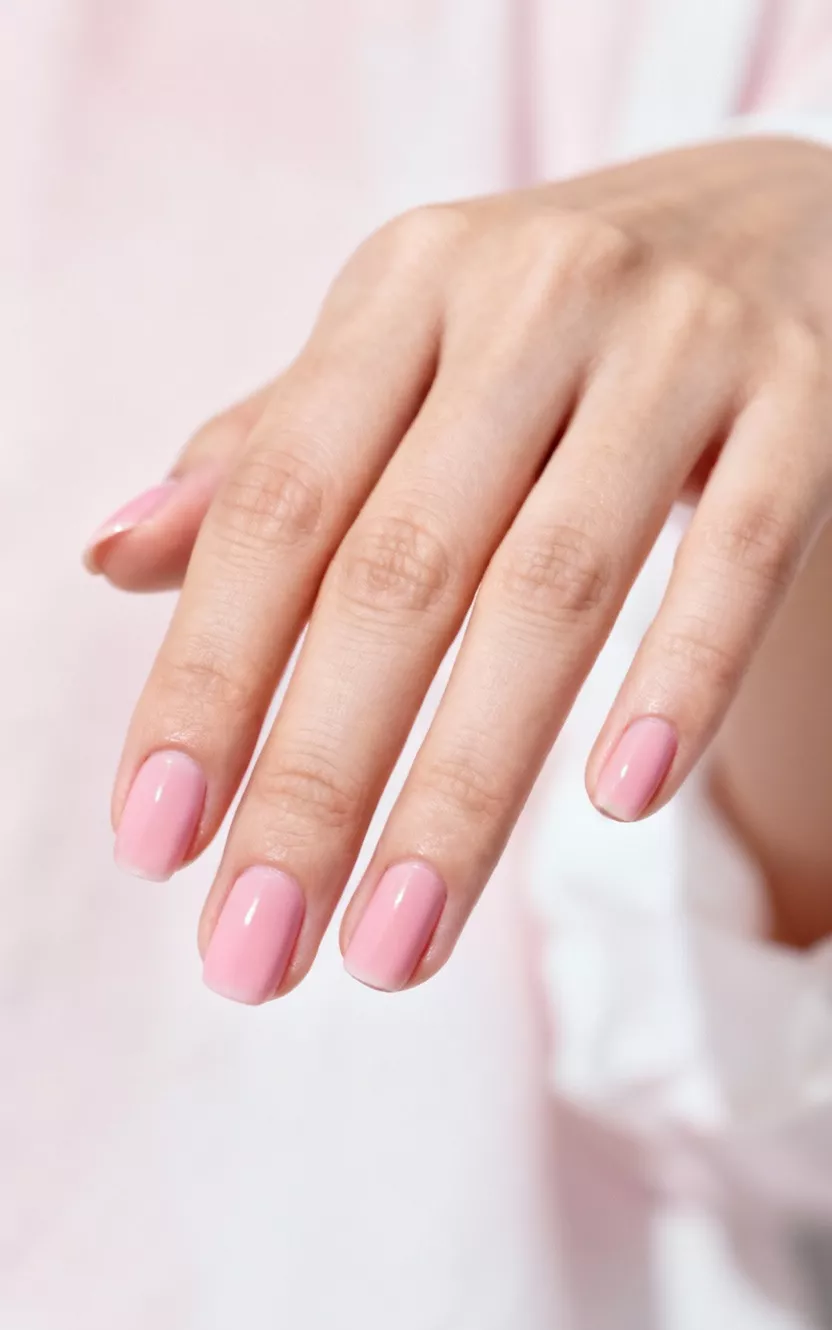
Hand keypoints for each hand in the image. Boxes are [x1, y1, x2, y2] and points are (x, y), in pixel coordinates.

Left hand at [89, 136, 831, 1000]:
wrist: (783, 211)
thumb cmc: (554, 329)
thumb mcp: (405, 356)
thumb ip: (272, 457)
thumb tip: (112, 556)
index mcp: (403, 291)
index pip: (277, 505)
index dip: (206, 677)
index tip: (155, 843)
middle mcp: (529, 299)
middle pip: (399, 571)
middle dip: (317, 780)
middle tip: (257, 951)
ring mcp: (678, 342)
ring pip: (554, 589)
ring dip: (466, 785)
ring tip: (397, 944)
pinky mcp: (808, 395)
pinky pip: (739, 552)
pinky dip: (678, 679)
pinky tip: (618, 804)